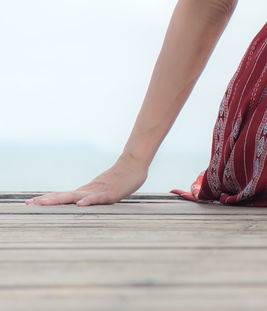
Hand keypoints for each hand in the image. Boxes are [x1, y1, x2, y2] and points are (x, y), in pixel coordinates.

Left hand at [25, 157, 147, 206]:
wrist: (134, 165)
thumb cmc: (120, 179)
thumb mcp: (102, 190)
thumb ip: (90, 196)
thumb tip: (79, 203)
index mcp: (84, 192)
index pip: (62, 196)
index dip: (46, 199)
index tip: (29, 203)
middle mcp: (88, 191)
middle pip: (64, 196)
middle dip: (47, 201)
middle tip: (30, 204)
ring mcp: (99, 191)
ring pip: (76, 196)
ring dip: (59, 200)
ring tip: (44, 203)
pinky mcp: (112, 193)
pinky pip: (99, 198)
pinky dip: (89, 201)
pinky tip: (80, 204)